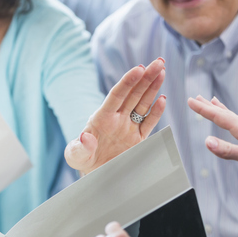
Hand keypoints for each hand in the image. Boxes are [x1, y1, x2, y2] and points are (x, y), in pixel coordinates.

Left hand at [65, 58, 166, 174]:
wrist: (94, 174)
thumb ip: (79, 147)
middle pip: (134, 94)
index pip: (117, 95)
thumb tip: (85, 138)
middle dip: (147, 77)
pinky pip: (149, 123)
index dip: (128, 82)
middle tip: (159, 62)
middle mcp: (117, 118)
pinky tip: (163, 99)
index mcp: (101, 117)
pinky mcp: (138, 139)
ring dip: (153, 88)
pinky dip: (156, 112)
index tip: (140, 69)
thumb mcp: (75, 155)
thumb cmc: (82, 160)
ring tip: (162, 71)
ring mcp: (128, 127)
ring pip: (143, 104)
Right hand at [188, 95, 237, 173]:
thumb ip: (228, 150)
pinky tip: (232, 121)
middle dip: (208, 106)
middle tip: (196, 98)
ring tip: (212, 101)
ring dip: (219, 109)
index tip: (191, 101)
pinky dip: (230, 117)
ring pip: (231, 116)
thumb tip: (207, 141)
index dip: (204, 109)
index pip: (219, 117)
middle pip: (224, 113)